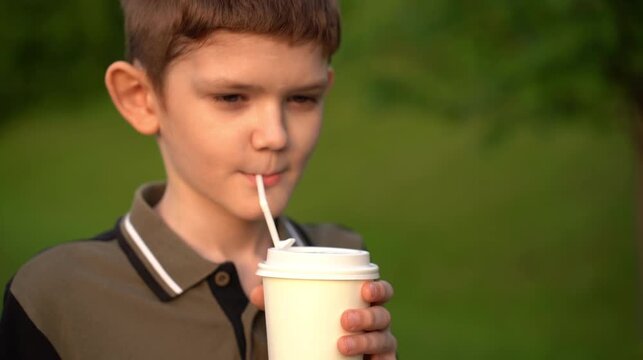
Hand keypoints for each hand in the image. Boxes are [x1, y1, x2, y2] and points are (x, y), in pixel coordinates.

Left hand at [250, 280, 396, 359]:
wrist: (316, 355)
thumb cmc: (314, 325)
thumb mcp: (298, 313)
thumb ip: (279, 302)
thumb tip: (256, 293)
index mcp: (362, 302)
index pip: (381, 291)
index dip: (378, 288)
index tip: (364, 289)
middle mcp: (376, 322)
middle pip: (382, 315)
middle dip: (367, 316)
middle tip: (344, 319)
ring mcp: (379, 343)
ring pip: (384, 339)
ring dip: (365, 340)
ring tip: (342, 344)